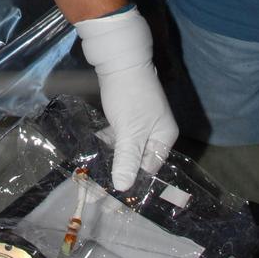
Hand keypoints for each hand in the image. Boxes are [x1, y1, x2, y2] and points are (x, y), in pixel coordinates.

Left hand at [75, 6, 177, 188]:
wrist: (120, 59)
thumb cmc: (129, 95)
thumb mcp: (129, 130)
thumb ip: (127, 159)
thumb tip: (123, 188)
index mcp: (164, 137)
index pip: (150, 169)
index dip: (133, 183)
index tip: (113, 199)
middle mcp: (156, 132)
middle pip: (139, 160)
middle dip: (121, 174)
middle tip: (100, 191)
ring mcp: (141, 123)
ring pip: (127, 148)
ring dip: (113, 160)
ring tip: (94, 176)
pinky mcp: (127, 115)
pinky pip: (119, 137)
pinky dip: (109, 144)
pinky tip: (96, 151)